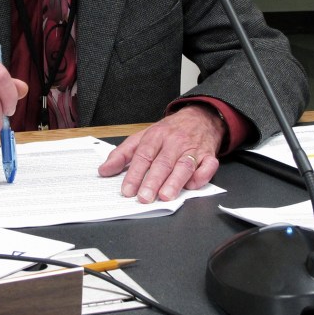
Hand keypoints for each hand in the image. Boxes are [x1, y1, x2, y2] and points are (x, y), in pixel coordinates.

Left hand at [98, 104, 223, 202]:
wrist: (200, 116)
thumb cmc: (170, 130)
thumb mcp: (143, 136)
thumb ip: (122, 154)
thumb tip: (104, 170)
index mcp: (156, 136)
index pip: (143, 155)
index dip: (134, 174)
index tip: (127, 190)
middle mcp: (174, 142)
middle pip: (162, 162)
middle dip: (153, 181)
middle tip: (144, 197)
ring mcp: (192, 148)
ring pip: (184, 166)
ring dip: (175, 182)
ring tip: (165, 196)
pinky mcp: (209, 155)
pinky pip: (207, 166)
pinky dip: (201, 176)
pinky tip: (192, 185)